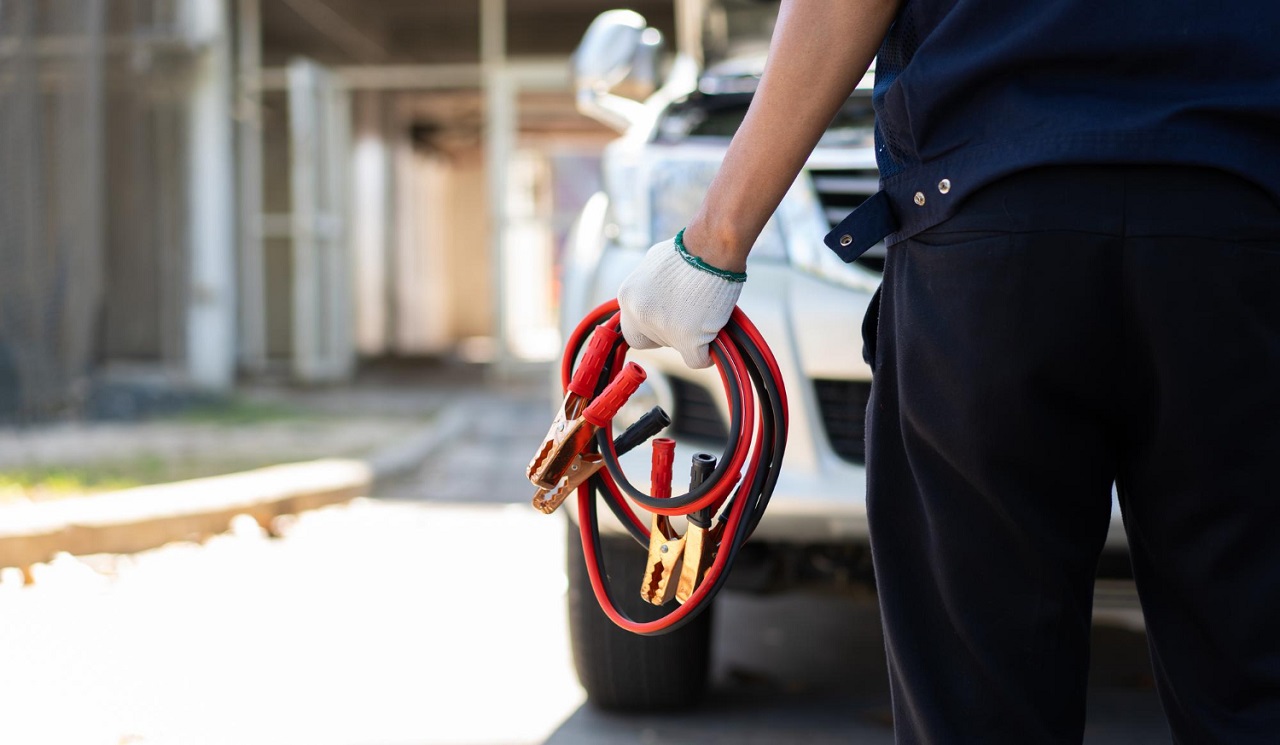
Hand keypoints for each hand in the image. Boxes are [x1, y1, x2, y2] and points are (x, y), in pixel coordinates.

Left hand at [617, 234, 743, 368]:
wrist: (710, 247)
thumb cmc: (688, 251)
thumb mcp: (654, 267)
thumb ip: (648, 289)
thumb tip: (653, 300)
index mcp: (628, 297)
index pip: (631, 329)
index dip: (649, 327)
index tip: (667, 318)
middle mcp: (639, 314)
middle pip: (651, 342)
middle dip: (668, 334)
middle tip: (688, 317)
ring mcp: (662, 329)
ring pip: (677, 349)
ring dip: (691, 337)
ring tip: (705, 310)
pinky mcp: (687, 339)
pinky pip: (697, 360)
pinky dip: (708, 352)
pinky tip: (716, 334)